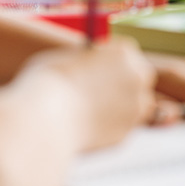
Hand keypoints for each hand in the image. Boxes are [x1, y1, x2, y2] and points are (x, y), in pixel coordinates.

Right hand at [23, 38, 156, 151]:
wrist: (44, 117)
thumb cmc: (46, 82)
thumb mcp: (64, 57)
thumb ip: (84, 60)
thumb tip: (85, 64)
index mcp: (124, 52)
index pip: (127, 54)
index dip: (112, 64)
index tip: (101, 71)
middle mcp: (137, 76)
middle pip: (141, 77)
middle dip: (125, 85)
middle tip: (103, 93)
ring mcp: (135, 106)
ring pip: (137, 106)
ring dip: (122, 109)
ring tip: (92, 112)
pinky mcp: (126, 133)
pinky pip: (121, 129)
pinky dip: (108, 130)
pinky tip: (86, 129)